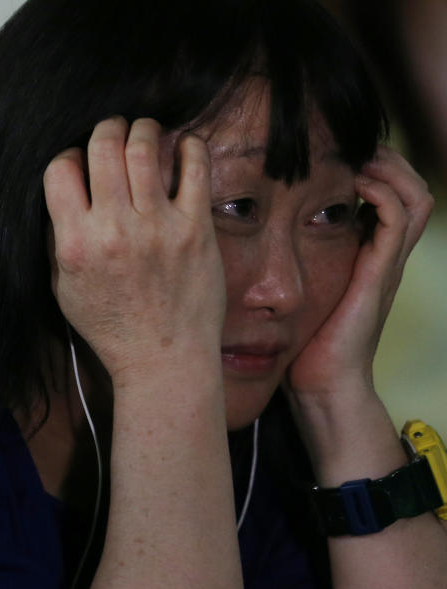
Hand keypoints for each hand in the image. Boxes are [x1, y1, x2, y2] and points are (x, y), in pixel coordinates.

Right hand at [43, 117, 225, 385]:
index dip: (67, 157)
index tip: (78, 164)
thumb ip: (57, 239)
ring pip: (145, 147)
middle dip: (105, 129)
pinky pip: (194, 168)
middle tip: (112, 131)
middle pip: (103, 146)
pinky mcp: (194, 228)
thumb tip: (61, 192)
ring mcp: (157, 226)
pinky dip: (189, 147)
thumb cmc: (110, 325)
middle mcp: (114, 229)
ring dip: (143, 128)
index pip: (60, 169)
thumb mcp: (62, 288)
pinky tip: (183, 147)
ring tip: (144, 131)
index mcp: (76, 243)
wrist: (162, 357)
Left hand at [284, 147, 432, 402]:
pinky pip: (397, 221)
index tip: (334, 149)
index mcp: (364, 255)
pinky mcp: (379, 274)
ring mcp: (385, 264)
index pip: (386, 195)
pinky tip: (355, 184)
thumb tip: (237, 230)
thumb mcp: (289, 291)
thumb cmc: (298, 343)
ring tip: (359, 154)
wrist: (320, 384)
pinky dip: (382, 194)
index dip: (370, 166)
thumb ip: (279, 262)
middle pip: (408, 188)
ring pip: (414, 197)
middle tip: (351, 142)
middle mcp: (381, 255)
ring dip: (389, 168)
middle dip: (385, 157)